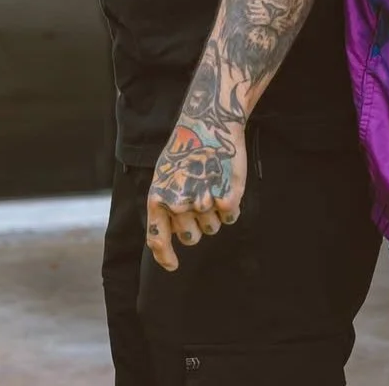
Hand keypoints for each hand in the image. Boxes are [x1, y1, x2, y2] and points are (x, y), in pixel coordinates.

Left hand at [145, 119, 246, 271]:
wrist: (210, 122)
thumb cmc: (187, 148)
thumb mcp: (165, 174)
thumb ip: (165, 204)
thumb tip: (167, 235)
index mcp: (158, 199)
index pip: (157, 239)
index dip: (165, 256)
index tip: (174, 265)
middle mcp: (178, 205)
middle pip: (191, 237)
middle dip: (196, 224)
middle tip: (201, 198)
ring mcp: (202, 203)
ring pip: (212, 228)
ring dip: (214, 213)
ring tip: (213, 183)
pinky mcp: (226, 198)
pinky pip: (230, 217)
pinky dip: (231, 205)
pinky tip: (227, 183)